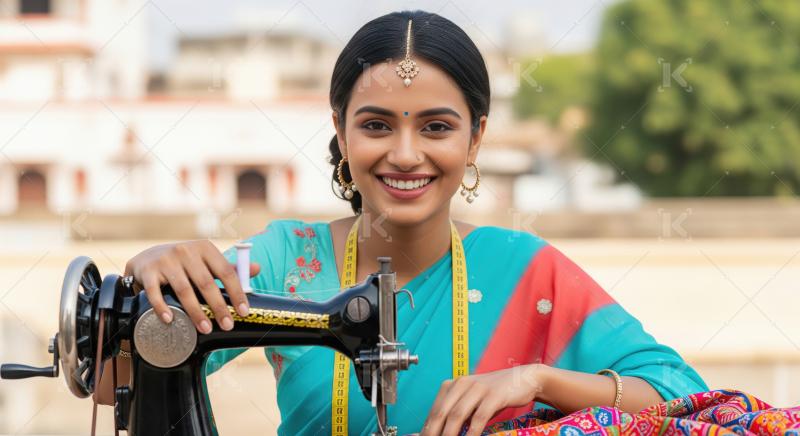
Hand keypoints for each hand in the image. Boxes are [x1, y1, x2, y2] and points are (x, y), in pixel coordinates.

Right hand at [124, 240, 259, 333]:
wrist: (147, 259)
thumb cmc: (184, 264)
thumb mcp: (206, 262)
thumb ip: (230, 268)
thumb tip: (257, 268)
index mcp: (205, 248)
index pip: (226, 271)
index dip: (236, 293)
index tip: (243, 312)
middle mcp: (186, 251)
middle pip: (206, 283)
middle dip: (218, 307)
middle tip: (227, 325)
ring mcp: (165, 260)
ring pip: (184, 290)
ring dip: (195, 312)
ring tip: (206, 328)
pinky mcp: (148, 271)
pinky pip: (155, 292)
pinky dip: (162, 306)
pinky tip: (170, 319)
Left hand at [420, 364, 546, 435]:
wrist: (522, 379)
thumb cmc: (494, 394)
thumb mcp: (473, 402)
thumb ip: (459, 415)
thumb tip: (442, 432)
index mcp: (453, 385)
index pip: (435, 410)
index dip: (428, 427)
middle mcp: (462, 383)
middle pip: (442, 413)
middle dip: (434, 432)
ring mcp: (477, 388)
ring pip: (457, 415)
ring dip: (450, 434)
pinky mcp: (493, 395)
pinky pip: (479, 417)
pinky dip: (472, 432)